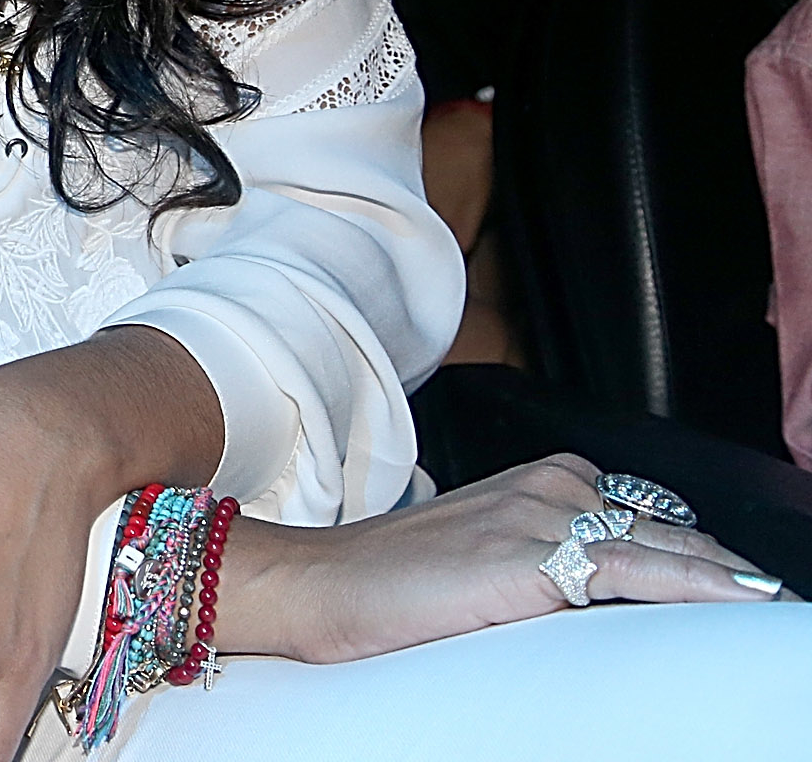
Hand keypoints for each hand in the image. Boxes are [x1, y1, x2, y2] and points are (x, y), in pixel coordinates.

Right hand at [218, 453, 796, 664]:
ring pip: (672, 552)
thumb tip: (611, 598)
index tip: (756, 594)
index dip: (709, 564)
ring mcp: (548, 512)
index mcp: (544, 479)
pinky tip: (744, 602)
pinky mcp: (540, 553)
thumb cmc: (390, 586)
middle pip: (676, 536)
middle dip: (730, 576)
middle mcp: (553, 483)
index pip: (654, 523)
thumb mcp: (486, 563)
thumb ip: (551, 562)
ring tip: (777, 607)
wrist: (321, 587)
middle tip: (780, 605)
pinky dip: (703, 589)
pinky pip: (645, 573)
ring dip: (730, 586)